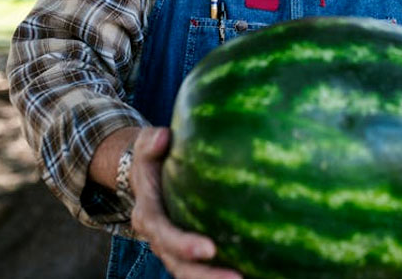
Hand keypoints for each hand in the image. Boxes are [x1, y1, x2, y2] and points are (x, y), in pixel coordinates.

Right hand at [128, 127, 241, 278]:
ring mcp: (174, 250)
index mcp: (148, 215)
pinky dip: (223, 272)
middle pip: (180, 266)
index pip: (165, 235)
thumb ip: (151, 143)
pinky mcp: (188, 252)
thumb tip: (163, 137)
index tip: (209, 249)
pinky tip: (255, 272)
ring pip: (192, 273)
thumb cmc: (153, 159)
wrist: (146, 178)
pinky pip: (205, 268)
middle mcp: (160, 239)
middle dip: (206, 277)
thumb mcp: (147, 147)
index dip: (184, 245)